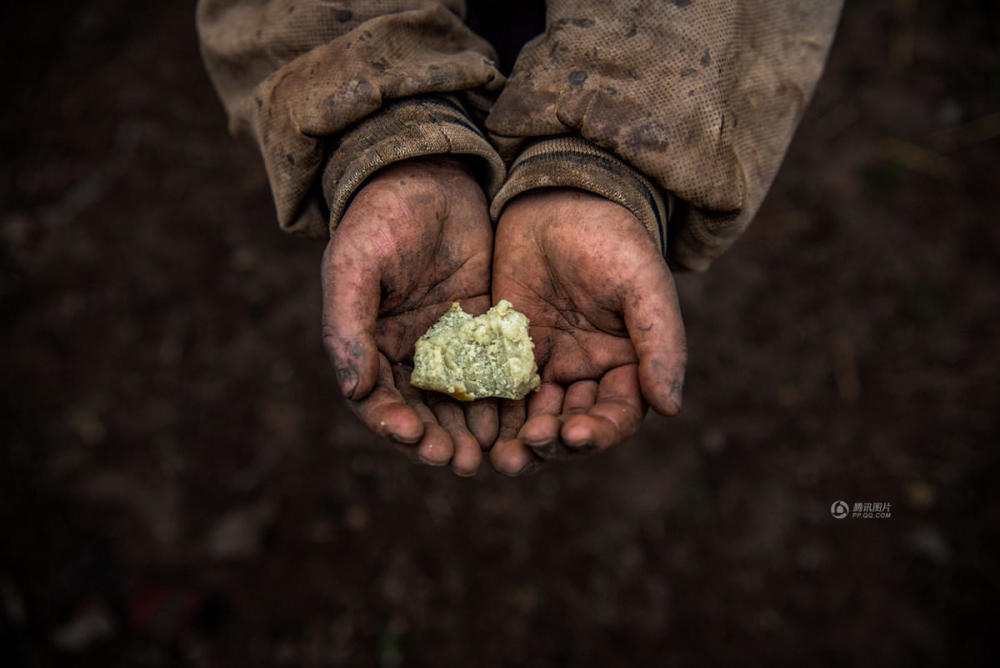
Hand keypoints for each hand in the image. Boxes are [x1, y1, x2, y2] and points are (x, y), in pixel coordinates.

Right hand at [321, 156, 496, 475]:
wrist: (428, 174)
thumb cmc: (380, 219)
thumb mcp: (355, 266)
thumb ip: (348, 327)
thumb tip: (352, 390)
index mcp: (370, 344)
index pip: (379, 400)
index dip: (394, 424)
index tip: (414, 438)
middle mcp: (410, 352)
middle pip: (425, 411)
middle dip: (441, 439)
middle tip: (463, 461)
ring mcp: (451, 342)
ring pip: (463, 399)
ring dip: (475, 428)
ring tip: (493, 453)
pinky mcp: (487, 327)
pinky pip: (497, 369)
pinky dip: (506, 396)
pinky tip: (521, 415)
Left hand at [489, 189, 686, 474]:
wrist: (559, 201)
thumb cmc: (611, 241)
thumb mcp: (642, 287)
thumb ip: (660, 344)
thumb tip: (670, 407)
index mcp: (628, 364)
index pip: (618, 415)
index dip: (598, 432)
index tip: (573, 435)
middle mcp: (588, 374)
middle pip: (573, 426)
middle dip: (553, 444)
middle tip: (528, 448)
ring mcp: (547, 366)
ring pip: (535, 419)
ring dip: (521, 442)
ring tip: (501, 457)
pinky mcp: (509, 354)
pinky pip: (502, 393)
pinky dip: (493, 416)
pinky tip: (477, 430)